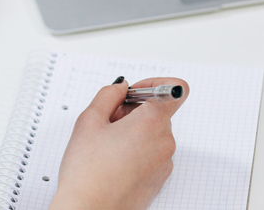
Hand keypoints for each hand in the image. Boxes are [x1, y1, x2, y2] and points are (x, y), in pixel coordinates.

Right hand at [49, 77, 188, 209]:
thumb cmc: (88, 171)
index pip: (175, 89)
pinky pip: (150, 153)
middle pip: (157, 112)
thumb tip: (120, 88)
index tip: (135, 90)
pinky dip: (134, 149)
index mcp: (152, 122)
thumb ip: (108, 94)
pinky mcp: (158, 178)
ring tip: (105, 144)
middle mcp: (165, 142)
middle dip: (132, 110)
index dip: (154, 84)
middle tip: (107, 121)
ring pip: (152, 133)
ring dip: (132, 131)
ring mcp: (164, 163)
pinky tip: (111, 160)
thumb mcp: (90, 120)